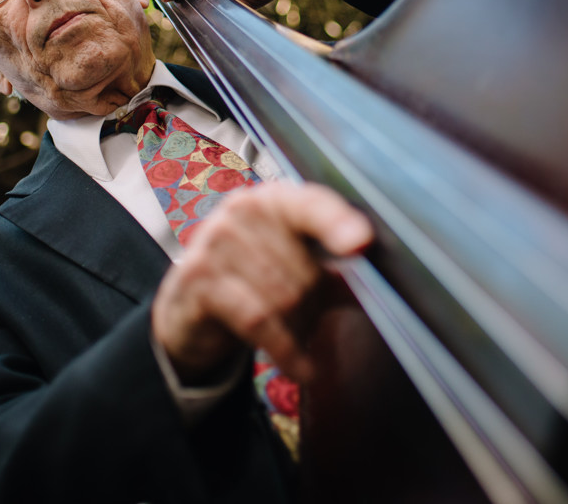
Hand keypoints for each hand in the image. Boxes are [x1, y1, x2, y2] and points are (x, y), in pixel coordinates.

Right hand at [150, 182, 371, 383]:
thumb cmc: (254, 285)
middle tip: (308, 319)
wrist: (189, 310)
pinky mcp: (197, 277)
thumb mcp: (299, 276)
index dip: (337, 222)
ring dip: (297, 328)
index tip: (362, 242)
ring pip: (282, 297)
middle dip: (314, 305)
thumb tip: (379, 284)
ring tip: (295, 336)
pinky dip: (286, 350)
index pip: (310, 204)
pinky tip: (303, 368)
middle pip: (303, 268)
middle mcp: (242, 209)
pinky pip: (257, 320)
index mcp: (274, 199)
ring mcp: (214, 240)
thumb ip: (336, 275)